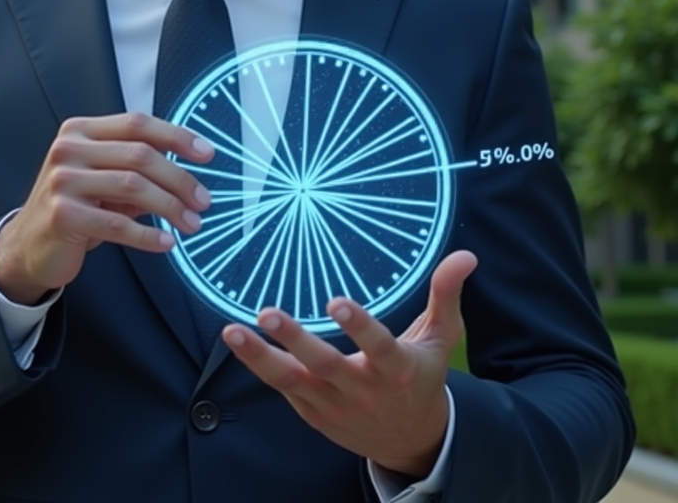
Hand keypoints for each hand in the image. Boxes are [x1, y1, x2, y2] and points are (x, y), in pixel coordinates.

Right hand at [0, 113, 213, 304]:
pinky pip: (116, 224)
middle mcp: (69, 149)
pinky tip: (166, 242)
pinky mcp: (62, 215)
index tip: (206, 153)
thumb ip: (136, 168)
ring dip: (171, 207)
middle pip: (140, 155)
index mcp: (80, 131)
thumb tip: (187, 172)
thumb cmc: (74, 207)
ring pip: (133, 187)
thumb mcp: (102, 179)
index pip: (137, 123)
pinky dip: (148, 235)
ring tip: (191, 223)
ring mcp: (63, 181)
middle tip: (203, 200)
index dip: (176, 136)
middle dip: (180, 179)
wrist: (27, 244)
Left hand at [223, 250, 477, 476]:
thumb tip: (465, 255)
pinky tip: (237, 341)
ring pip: (292, 381)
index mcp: (395, 368)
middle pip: (323, 365)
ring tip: (232, 331)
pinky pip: (283, 390)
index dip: (358, 326)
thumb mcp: (439, 339)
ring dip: (260, 356)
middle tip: (267, 313)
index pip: (376, 345)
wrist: (411, 442)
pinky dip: (260, 367)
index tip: (336, 301)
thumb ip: (445, 295)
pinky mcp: (313, 414)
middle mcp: (362, 389)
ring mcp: (333, 405)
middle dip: (295, 340)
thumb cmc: (421, 377)